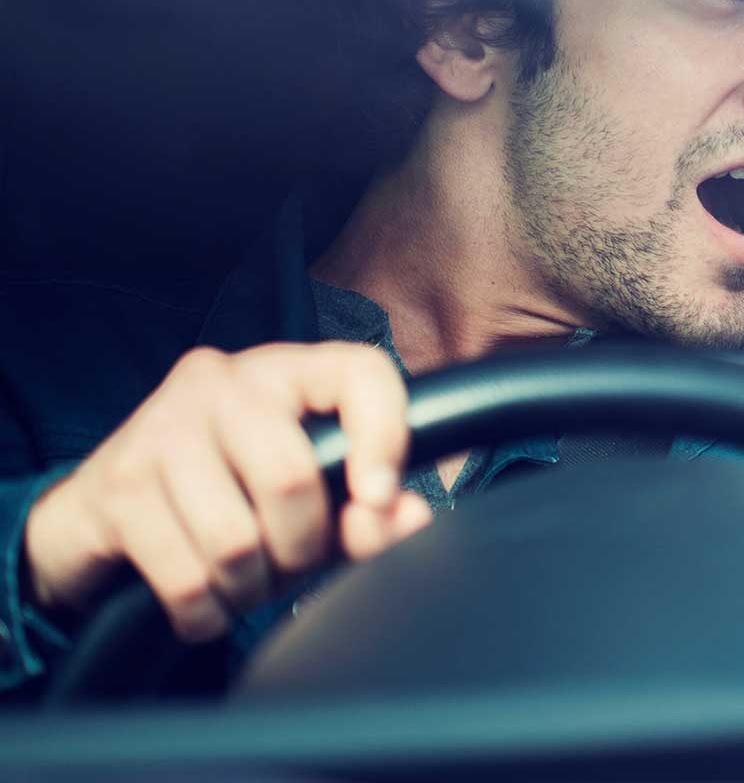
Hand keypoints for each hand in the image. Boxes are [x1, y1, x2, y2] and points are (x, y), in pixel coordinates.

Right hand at [23, 342, 431, 642]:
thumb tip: (408, 517)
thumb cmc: (221, 500)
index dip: (386, 436)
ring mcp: (161, 428)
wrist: (94, 519)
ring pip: (237, 539)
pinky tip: (204, 604)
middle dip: (302, 549)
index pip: (360, 372)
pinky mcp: (117, 487)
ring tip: (245, 583)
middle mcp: (221, 382)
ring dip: (250, 588)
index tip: (382, 498)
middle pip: (292, 478)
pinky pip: (186, 578)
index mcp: (284, 371)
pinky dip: (205, 613)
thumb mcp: (302, 498)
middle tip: (292, 566)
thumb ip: (363, 508)